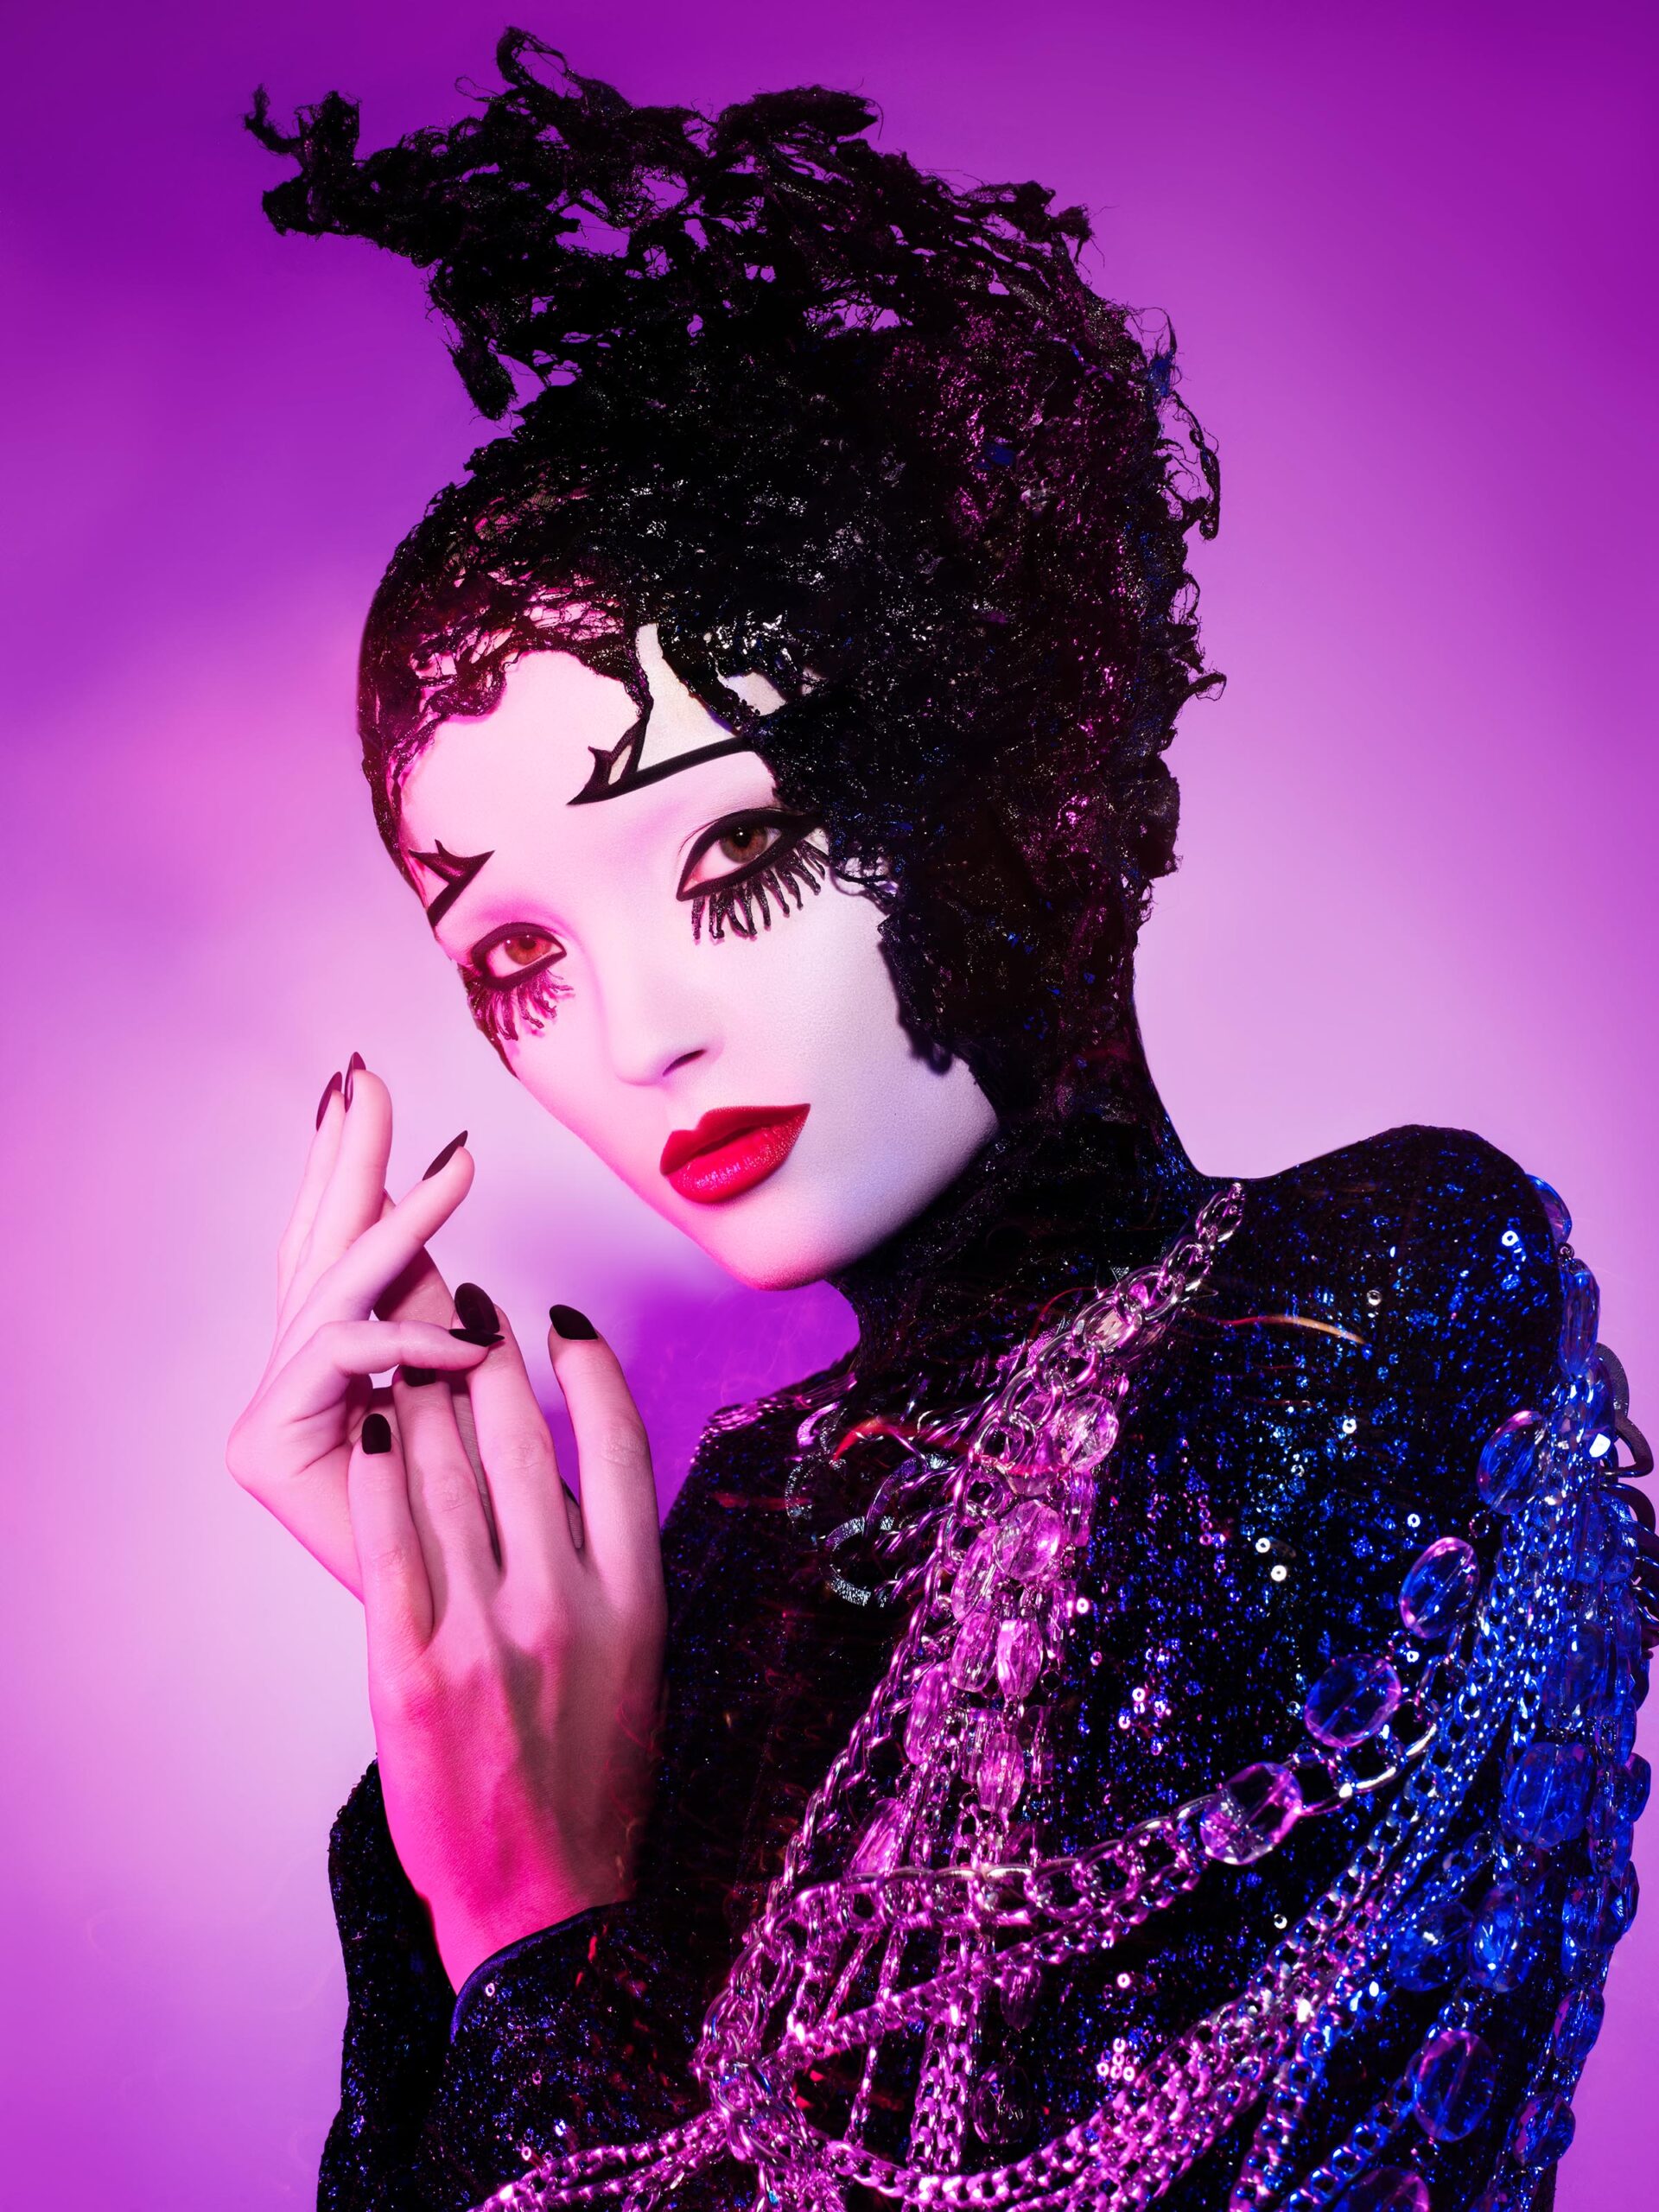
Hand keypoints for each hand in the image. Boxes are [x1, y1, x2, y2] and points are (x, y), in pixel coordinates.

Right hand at [227, 1062, 490, 1593]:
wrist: (468, 1642)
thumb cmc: (483, 1527)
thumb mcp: (467, 1395)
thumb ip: (441, 1314)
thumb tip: (445, 1236)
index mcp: (339, 1361)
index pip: (338, 1244)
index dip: (348, 1167)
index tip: (362, 1091)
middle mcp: (294, 1378)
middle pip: (317, 1246)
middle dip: (345, 1159)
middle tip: (365, 1078)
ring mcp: (270, 1411)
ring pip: (333, 1291)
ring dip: (400, 1223)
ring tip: (457, 1167)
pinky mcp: (264, 1448)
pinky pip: (342, 1363)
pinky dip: (405, 1339)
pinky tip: (463, 1334)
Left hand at [347, 1301, 665, 1987]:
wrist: (544, 1900)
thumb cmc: (594, 1777)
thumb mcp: (638, 1661)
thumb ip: (611, 1565)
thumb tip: (574, 1466)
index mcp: (636, 1599)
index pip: (622, 1448)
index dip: (590, 1367)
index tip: (563, 1317)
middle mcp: (566, 1605)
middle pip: (524, 1445)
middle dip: (491, 1359)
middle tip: (472, 1303)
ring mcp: (485, 1637)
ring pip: (448, 1480)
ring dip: (424, 1397)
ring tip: (411, 1347)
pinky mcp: (410, 1672)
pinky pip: (389, 1546)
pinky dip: (375, 1474)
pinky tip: (367, 1424)